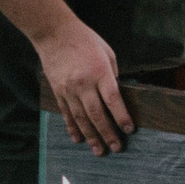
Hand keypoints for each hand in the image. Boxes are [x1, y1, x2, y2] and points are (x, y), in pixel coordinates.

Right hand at [37, 21, 132, 153]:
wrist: (55, 33)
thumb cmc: (85, 40)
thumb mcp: (107, 53)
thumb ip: (113, 76)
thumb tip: (117, 98)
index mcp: (100, 72)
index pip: (113, 100)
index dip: (122, 117)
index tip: (129, 130)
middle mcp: (84, 83)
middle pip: (97, 114)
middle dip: (108, 133)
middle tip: (116, 148)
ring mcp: (69, 89)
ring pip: (81, 119)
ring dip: (91, 137)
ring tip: (99, 151)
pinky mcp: (58, 91)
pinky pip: (66, 114)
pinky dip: (72, 128)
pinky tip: (78, 140)